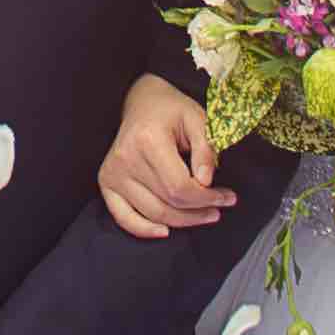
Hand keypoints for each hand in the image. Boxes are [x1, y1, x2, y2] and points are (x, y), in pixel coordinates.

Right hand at [96, 71, 235, 237]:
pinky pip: (123, 217)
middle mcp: (126, 159)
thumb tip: (206, 182)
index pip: (180, 187)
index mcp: (148, 140)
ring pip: (152, 213)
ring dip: (182, 221)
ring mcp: (113, 172)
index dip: (207, 198)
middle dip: (199, 211)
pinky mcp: (107, 182)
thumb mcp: (197, 119)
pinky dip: (143, 229)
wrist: (142, 102)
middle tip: (220, 206)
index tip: (227, 197)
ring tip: (204, 215)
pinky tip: (164, 231)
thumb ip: (206, 150)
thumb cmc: (171, 110)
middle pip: (167, 203)